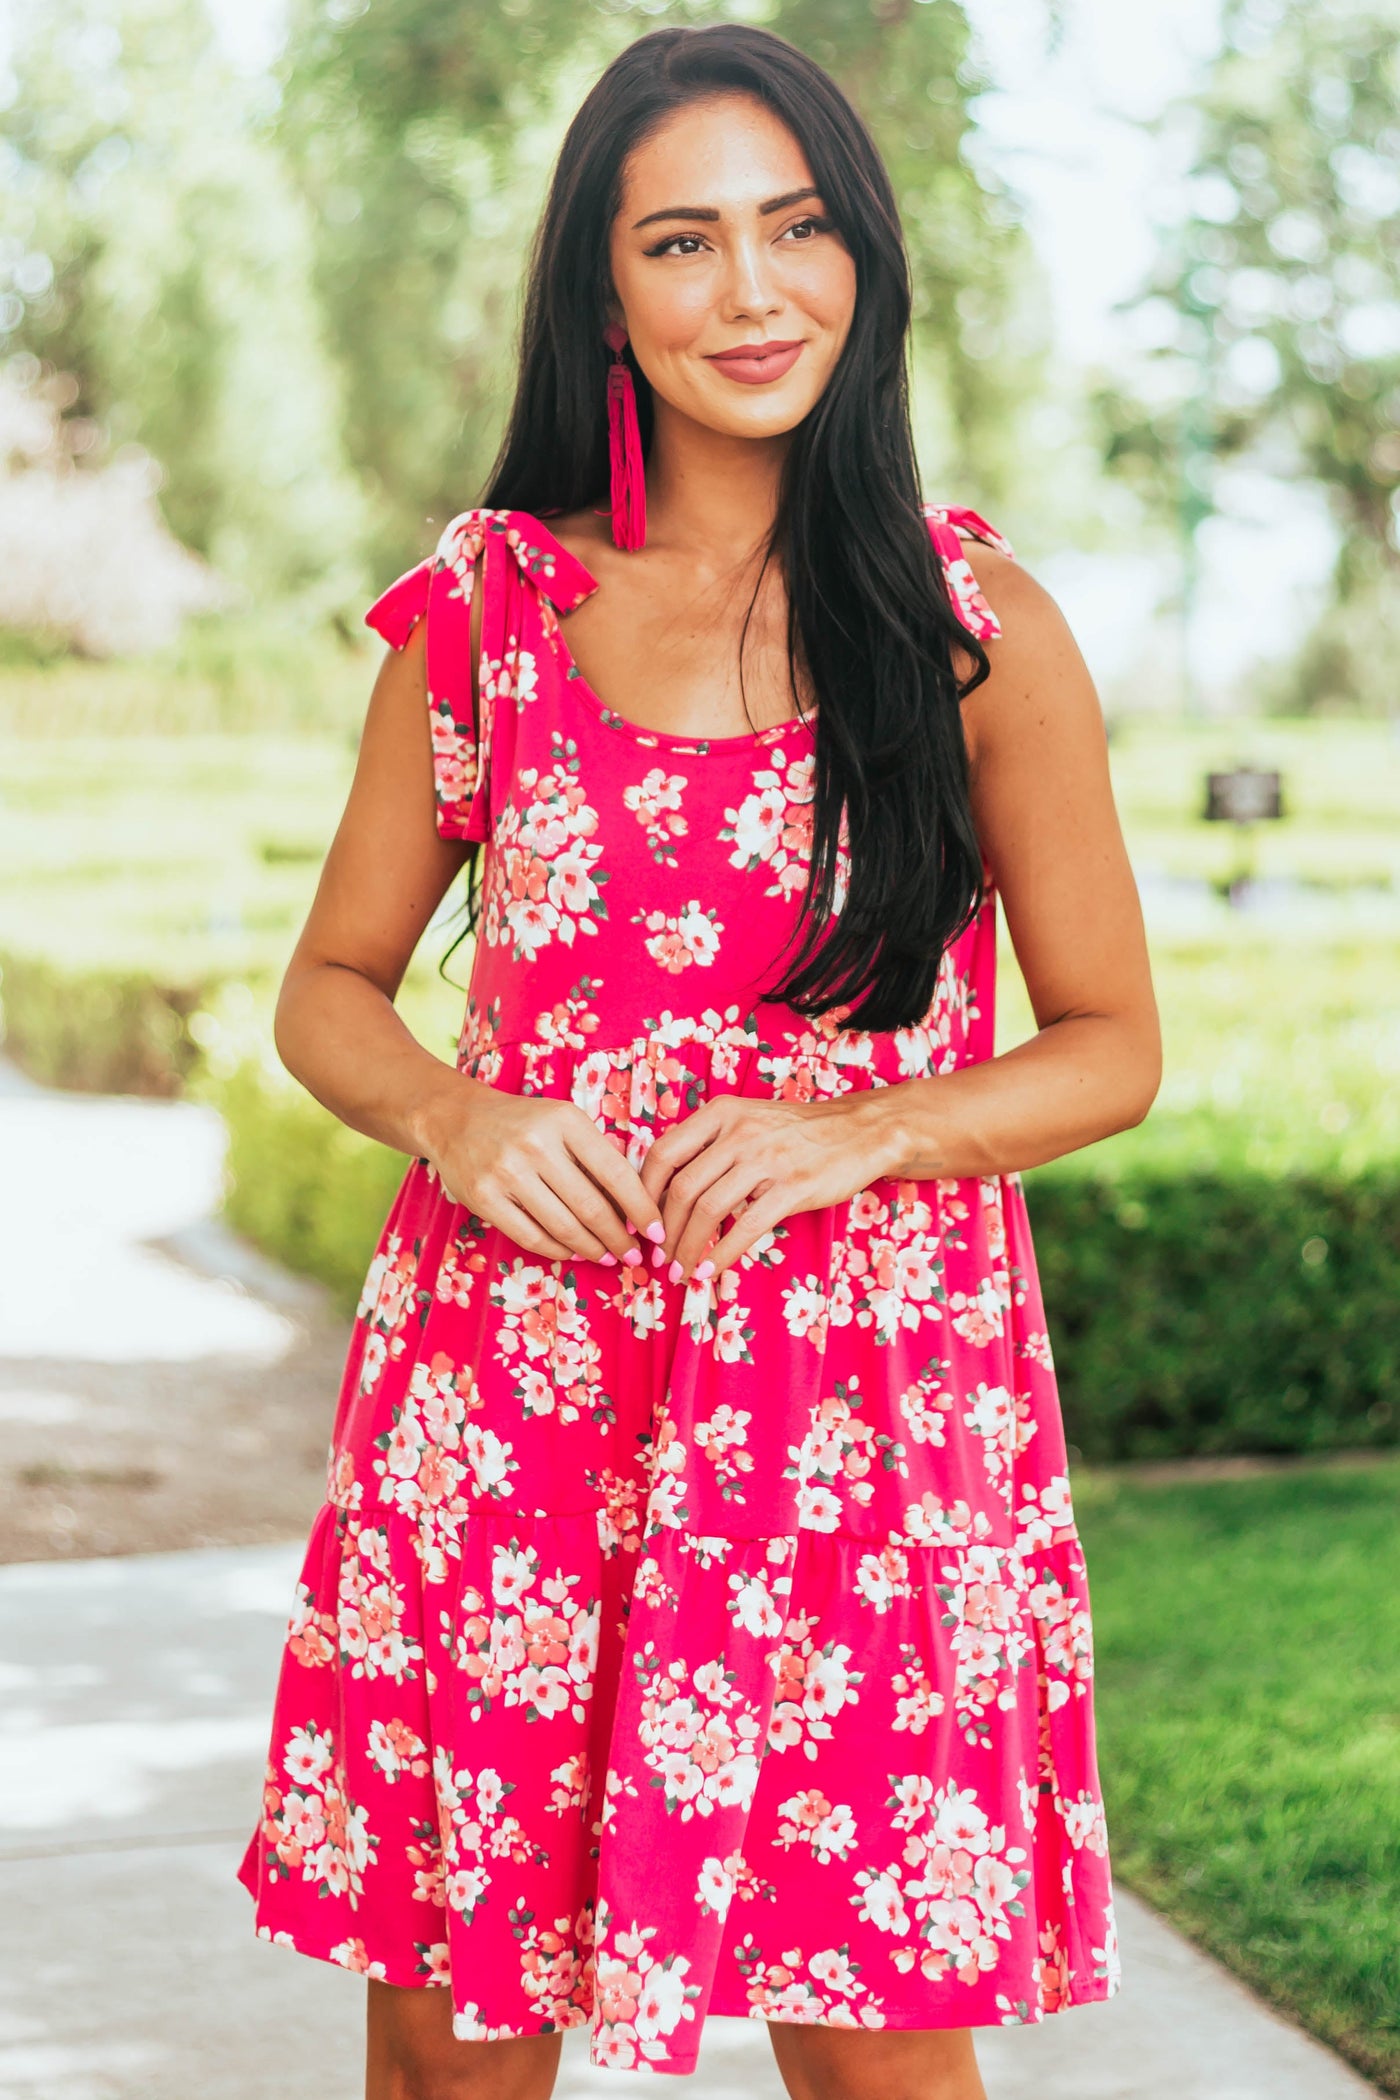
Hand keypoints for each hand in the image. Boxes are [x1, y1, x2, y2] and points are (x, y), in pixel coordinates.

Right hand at [421, 1081, 664, 1266]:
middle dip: (619, 1239)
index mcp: (565, 1121)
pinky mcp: (483, 1197)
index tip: (657, 1232)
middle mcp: (536, 1145)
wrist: (455, 1119)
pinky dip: (557, 1250)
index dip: (642, 1209)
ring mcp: (507, 1173)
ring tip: (607, 1257)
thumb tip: (636, 1207)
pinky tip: (572, 1252)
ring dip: (592, 1249)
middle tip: (633, 1256)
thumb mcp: (563, 1122)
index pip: (616, 1174)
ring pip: (563, 1227)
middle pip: (591, 1207)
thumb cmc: (523, 1123)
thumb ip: (596, 1155)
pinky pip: (531, 1236)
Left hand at [638, 1092, 896, 1282]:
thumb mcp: (748, 1120)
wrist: (861, 1131)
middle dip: (662, 1231)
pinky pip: (745, 1227)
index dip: (643, 1194)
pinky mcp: (792, 1188)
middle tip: (658, 1258)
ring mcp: (766, 1159)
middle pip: (680, 1188)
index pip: (662, 1153)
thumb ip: (711, 1145)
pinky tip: (709, 1271)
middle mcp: (739, 1132)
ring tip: (680, 1270)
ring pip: (707, 1209)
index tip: (639, 1223)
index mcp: (721, 1113)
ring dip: (686, 1248)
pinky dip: (721, 1254)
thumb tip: (666, 1190)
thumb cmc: (798, 1132)